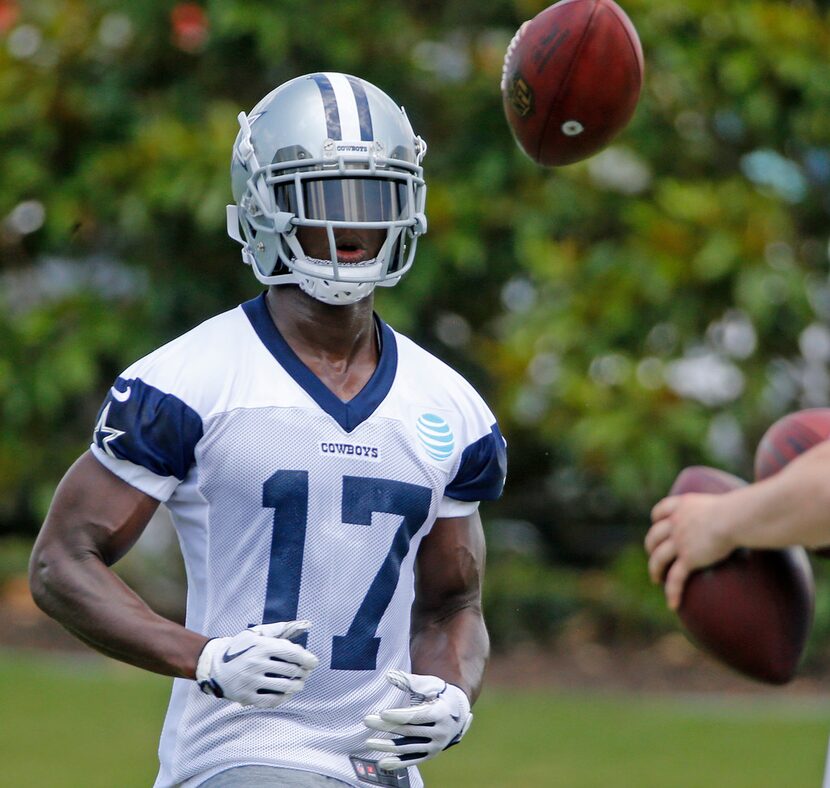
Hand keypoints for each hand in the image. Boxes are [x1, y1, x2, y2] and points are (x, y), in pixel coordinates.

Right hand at [195, 621, 318, 707]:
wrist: (214, 666)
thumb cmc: (241, 648)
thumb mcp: (257, 633)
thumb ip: (281, 629)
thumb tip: (306, 624)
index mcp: (261, 646)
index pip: (292, 654)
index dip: (307, 659)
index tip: (313, 663)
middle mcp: (256, 664)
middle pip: (290, 671)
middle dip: (303, 672)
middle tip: (305, 673)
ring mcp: (251, 682)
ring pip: (284, 687)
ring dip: (297, 686)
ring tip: (299, 684)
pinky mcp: (246, 697)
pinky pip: (272, 701)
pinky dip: (283, 698)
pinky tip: (286, 694)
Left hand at [364, 670, 471, 769]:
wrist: (459, 712)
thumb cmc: (441, 694)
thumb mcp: (431, 684)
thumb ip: (410, 681)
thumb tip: (388, 676)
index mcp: (441, 713)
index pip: (416, 716)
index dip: (398, 715)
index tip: (382, 713)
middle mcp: (440, 732)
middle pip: (408, 731)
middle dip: (386, 726)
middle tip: (367, 721)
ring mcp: (436, 746)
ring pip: (407, 748)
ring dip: (386, 746)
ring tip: (368, 742)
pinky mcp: (431, 754)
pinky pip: (412, 760)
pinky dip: (397, 763)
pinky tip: (382, 762)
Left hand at [645, 493, 735, 609]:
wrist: (734, 518)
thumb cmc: (738, 511)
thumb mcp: (720, 504)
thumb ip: (717, 511)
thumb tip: (737, 515)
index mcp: (681, 506)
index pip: (659, 512)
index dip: (656, 521)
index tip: (658, 527)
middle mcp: (675, 522)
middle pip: (654, 536)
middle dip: (652, 547)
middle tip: (655, 556)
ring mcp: (679, 541)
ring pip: (658, 558)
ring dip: (654, 570)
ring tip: (656, 579)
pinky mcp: (688, 558)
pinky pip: (675, 578)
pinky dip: (672, 592)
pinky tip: (672, 604)